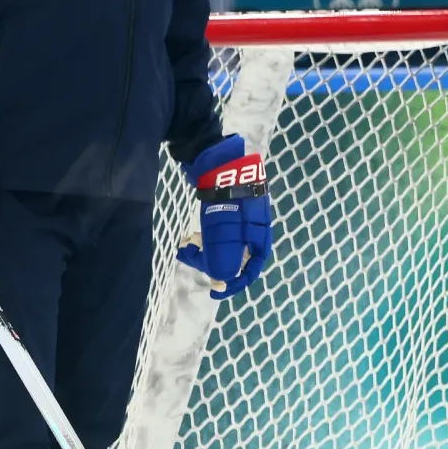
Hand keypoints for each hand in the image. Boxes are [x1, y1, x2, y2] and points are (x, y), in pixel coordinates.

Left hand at [178, 134, 271, 298]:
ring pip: (227, 245)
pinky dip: (206, 238)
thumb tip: (222, 277)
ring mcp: (242, 218)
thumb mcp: (223, 229)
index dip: (236, 283)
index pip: (252, 267)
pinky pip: (219, 232)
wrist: (217, 159)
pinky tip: (192, 235)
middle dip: (215, 264)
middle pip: (238, 258)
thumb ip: (224, 255)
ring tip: (188, 247)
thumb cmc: (225, 194)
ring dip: (207, 251)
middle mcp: (254, 229)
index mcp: (259, 234)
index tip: (215, 289)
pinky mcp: (229, 209)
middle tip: (193, 260)